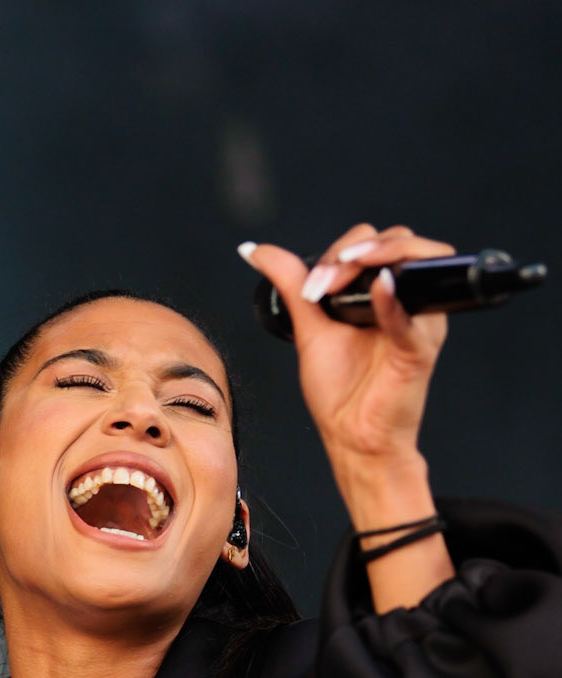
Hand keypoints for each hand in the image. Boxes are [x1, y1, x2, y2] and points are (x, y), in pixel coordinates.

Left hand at [244, 222, 452, 478]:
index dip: (340, 252)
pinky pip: (413, 318)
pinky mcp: (419, 350)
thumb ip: (290, 283)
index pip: (373, 242)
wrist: (351, 438)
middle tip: (322, 282)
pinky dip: (394, 299)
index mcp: (383, 293)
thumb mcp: (309, 327)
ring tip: (343, 274)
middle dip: (355, 250)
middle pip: (400, 239)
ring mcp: (418, 322)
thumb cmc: (341, 391)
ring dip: (378, 255)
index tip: (311, 284)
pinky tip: (378, 289)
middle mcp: (406, 301)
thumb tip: (257, 250)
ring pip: (418, 262)